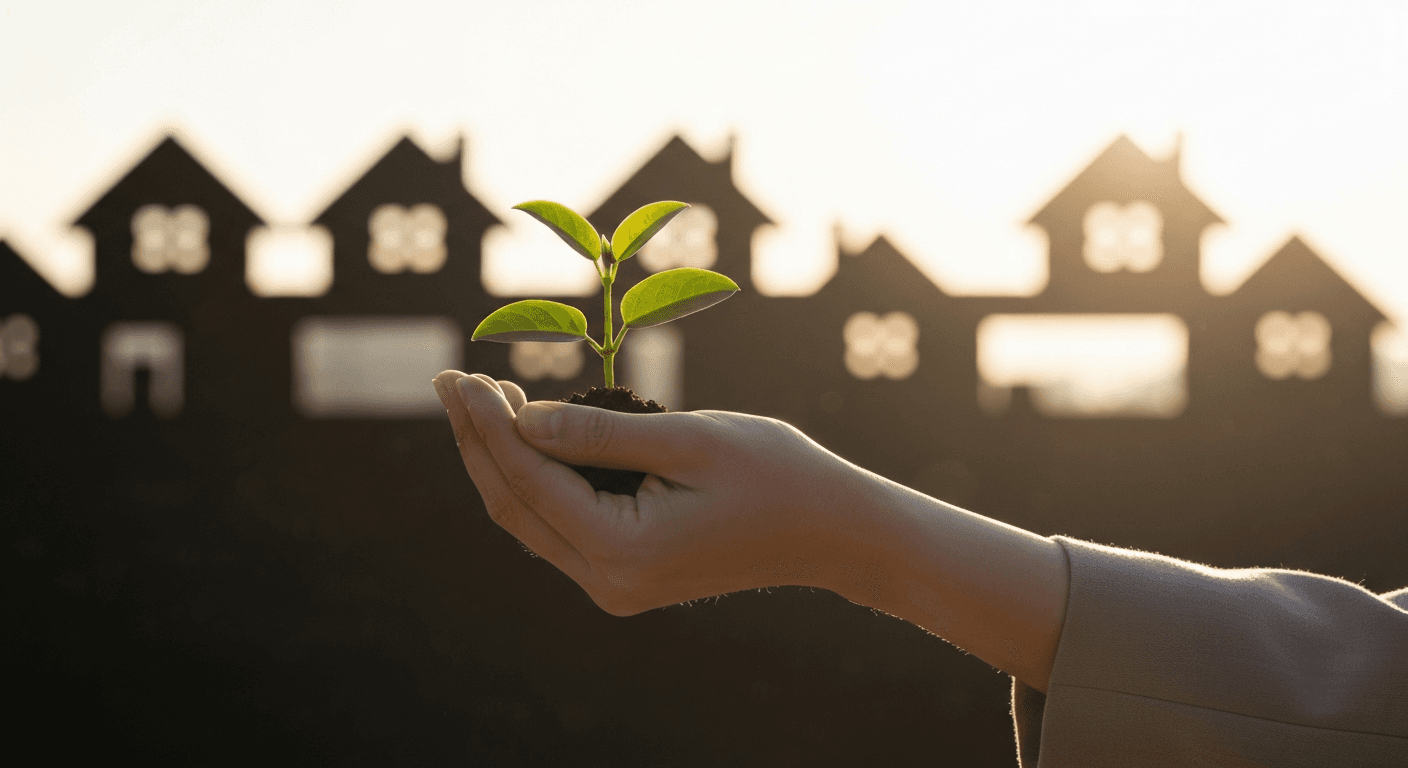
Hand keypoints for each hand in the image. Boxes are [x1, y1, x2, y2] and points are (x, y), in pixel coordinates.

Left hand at [432, 371, 874, 615]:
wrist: (833, 531)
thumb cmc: (775, 474)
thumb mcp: (689, 438)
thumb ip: (601, 431)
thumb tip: (523, 419)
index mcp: (623, 551)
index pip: (529, 480)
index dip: (489, 425)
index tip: (461, 375)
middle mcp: (609, 581)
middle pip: (515, 507)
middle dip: (479, 442)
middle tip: (450, 382)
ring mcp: (616, 586)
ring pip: (531, 521)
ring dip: (501, 461)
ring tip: (480, 401)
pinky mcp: (627, 576)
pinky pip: (560, 527)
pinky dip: (536, 482)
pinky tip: (527, 437)